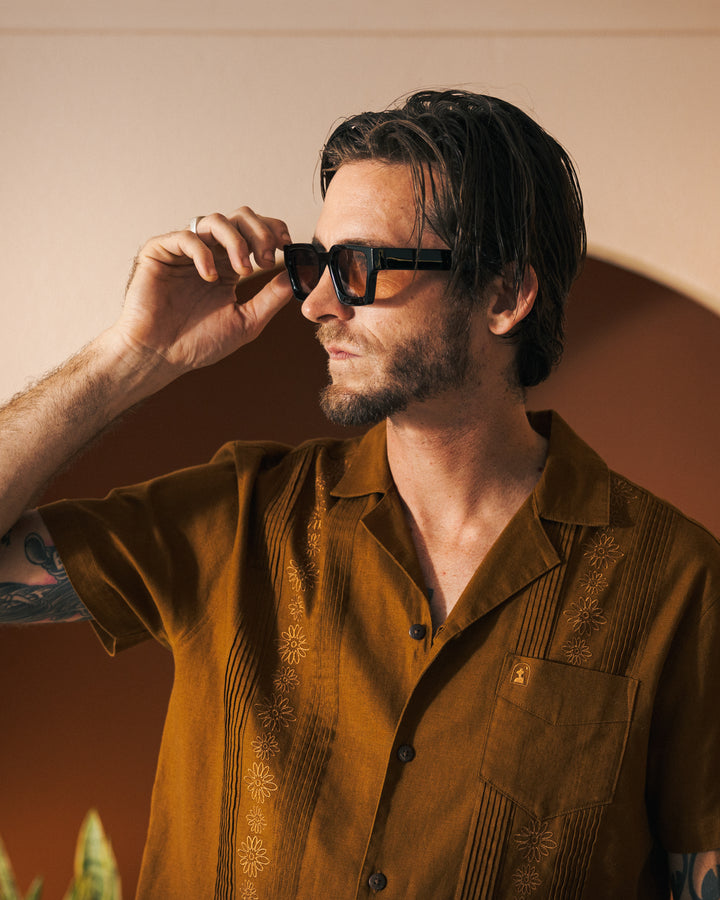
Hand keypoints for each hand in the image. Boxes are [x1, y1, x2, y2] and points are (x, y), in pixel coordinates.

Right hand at [116, 207, 294, 380]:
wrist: (159, 357)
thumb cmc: (197, 344)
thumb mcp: (246, 322)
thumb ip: (272, 298)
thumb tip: (297, 275)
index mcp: (229, 266)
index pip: (255, 232)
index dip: (273, 230)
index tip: (286, 246)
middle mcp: (208, 253)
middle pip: (239, 217)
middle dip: (259, 232)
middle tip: (266, 259)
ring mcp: (184, 251)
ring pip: (215, 221)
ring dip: (236, 241)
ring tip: (243, 270)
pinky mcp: (159, 252)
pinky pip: (186, 237)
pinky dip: (204, 252)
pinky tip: (211, 277)